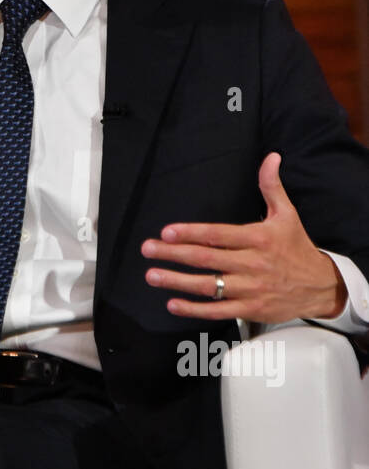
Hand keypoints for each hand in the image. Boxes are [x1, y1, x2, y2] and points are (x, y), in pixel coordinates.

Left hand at [141, 152, 347, 323]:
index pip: (218, 235)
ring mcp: (250, 289)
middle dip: (174, 254)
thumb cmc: (297, 248)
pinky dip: (195, 309)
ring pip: (208, 286)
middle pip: (207, 259)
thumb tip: (271, 158)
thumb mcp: (287, 215)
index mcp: (258, 239)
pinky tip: (173, 303)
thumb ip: (272, 186)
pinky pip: (218, 310)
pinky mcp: (250, 309)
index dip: (191, 233)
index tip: (167, 232)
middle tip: (148, 249)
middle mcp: (252, 264)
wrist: (320, 286)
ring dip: (177, 281)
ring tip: (153, 275)